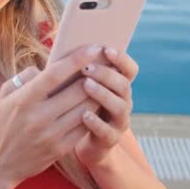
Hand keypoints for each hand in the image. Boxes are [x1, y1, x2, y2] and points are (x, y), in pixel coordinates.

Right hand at [0, 45, 102, 188]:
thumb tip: (45, 67)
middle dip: (94, 75)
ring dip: (97, 94)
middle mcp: (39, 116)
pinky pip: (84, 127)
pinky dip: (92, 114)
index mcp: (24, 99)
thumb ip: (24, 77)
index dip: (77, 59)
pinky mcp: (60, 149)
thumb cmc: (3, 123)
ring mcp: (51, 134)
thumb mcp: (5, 96)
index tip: (93, 48)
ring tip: (103, 84)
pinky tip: (95, 105)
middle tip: (104, 65)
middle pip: (77, 91)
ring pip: (85, 109)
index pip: (55, 74)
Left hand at [74, 47, 138, 168]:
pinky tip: (84, 114)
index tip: (106, 49)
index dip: (121, 59)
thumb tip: (60, 51)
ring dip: (103, 94)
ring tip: (86, 85)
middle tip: (87, 67)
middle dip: (106, 74)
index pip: (129, 69)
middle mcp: (123, 101)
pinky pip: (107, 131)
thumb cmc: (72, 103)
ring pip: (119, 106)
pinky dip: (97, 122)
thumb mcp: (74, 85)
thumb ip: (74, 70)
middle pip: (124, 85)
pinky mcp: (110, 139)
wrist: (73, 139)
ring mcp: (119, 121)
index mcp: (117, 85)